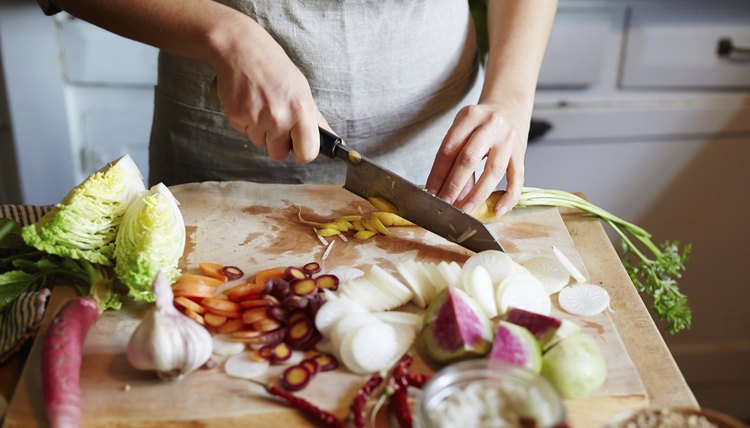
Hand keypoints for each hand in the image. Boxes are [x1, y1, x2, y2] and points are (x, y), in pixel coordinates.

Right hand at [212, 19, 328, 161]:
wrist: (242, 49)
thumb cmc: (275, 68)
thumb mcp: (301, 90)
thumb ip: (313, 118)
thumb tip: (329, 138)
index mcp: (301, 110)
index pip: (307, 153)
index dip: (301, 152)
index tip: (296, 145)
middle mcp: (279, 117)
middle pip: (278, 155)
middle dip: (276, 143)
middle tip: (275, 119)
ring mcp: (256, 117)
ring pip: (259, 143)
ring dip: (260, 130)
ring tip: (260, 104)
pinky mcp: (235, 116)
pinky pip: (243, 132)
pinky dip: (245, 121)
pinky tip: (248, 101)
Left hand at [425, 104, 527, 215]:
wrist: (509, 107)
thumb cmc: (479, 123)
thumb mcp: (463, 129)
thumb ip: (455, 157)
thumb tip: (448, 193)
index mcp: (469, 116)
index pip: (449, 149)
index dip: (438, 173)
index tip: (431, 192)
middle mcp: (491, 125)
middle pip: (469, 158)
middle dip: (454, 185)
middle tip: (444, 204)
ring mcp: (508, 139)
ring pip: (493, 170)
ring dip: (477, 194)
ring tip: (465, 210)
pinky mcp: (521, 152)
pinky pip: (517, 178)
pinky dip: (508, 197)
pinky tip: (498, 210)